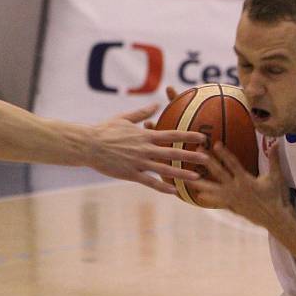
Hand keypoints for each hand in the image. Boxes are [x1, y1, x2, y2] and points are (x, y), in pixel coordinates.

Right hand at [87, 104, 207, 193]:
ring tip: (197, 177)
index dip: (189, 135)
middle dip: (192, 155)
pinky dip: (162, 187)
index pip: (172, 134)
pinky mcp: (130, 174)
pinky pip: (149, 182)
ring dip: (182, 173)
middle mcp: (145, 149)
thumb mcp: (124, 118)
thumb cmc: (105, 130)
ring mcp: (139, 162)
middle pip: (173, 152)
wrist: (87, 144)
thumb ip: (142, 112)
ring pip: (165, 169)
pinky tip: (174, 191)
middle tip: (208, 158)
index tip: (203, 137)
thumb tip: (157, 104)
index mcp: (145, 135)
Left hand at [189, 141, 290, 228]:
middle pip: (219, 173)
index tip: (215, 144)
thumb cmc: (277, 196)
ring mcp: (233, 198)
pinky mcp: (233, 207)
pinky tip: (199, 195)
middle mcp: (236, 188)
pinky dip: (209, 198)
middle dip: (207, 162)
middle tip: (197, 152)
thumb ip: (274, 160)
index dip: (224, 153)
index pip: (232, 163)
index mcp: (246, 180)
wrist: (275, 218)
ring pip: (213, 189)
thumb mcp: (276, 177)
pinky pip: (218, 201)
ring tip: (188, 178)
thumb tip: (277, 143)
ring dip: (200, 183)